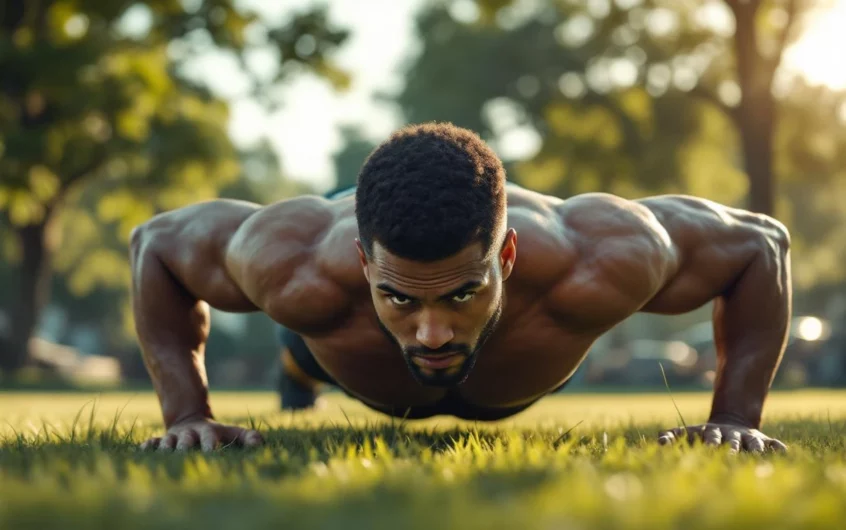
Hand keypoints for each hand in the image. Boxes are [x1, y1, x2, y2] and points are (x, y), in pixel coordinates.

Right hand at [140, 417, 263, 451]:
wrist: (191, 420)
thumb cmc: (218, 433)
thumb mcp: (233, 432)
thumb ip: (248, 437)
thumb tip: (259, 443)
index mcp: (208, 432)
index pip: (209, 438)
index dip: (210, 444)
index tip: (211, 452)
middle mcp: (189, 434)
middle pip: (186, 440)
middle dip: (185, 446)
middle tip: (184, 452)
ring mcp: (174, 437)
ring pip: (167, 441)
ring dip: (166, 447)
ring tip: (164, 453)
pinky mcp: (161, 440)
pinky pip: (152, 442)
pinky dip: (148, 446)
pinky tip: (143, 450)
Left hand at [657, 423, 786, 453]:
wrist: (730, 424)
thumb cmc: (703, 435)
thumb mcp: (687, 433)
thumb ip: (672, 435)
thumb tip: (659, 441)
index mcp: (713, 433)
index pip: (712, 438)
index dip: (711, 443)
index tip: (710, 449)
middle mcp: (732, 435)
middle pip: (733, 442)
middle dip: (733, 448)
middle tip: (732, 456)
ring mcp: (749, 438)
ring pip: (755, 443)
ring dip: (757, 448)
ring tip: (760, 455)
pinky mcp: (764, 442)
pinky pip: (775, 444)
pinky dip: (779, 448)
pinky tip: (784, 452)